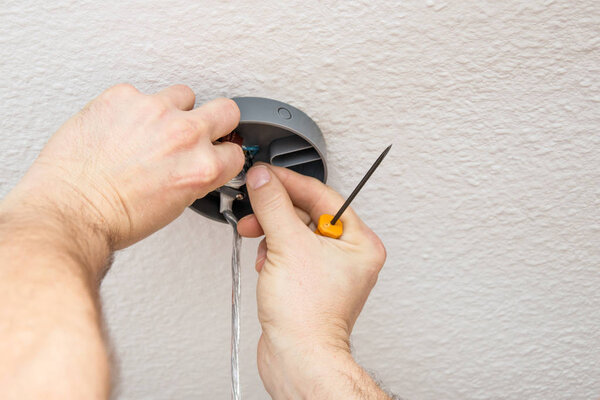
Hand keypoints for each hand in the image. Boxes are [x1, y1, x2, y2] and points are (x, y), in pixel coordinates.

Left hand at [3, 84, 243, 253]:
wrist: (71, 210)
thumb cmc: (116, 218)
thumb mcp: (174, 205)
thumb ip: (194, 177)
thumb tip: (195, 164)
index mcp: (202, 167)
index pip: (234, 151)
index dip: (222, 154)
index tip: (213, 153)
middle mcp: (184, 135)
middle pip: (227, 110)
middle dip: (217, 121)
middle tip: (199, 130)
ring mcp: (154, 111)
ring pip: (183, 94)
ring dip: (173, 109)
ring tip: (151, 128)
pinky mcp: (122, 97)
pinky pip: (138, 94)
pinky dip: (132, 109)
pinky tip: (119, 129)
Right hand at [237, 164, 387, 397]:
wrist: (298, 358)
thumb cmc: (308, 316)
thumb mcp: (287, 246)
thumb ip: (274, 205)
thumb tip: (264, 178)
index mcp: (359, 242)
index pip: (323, 196)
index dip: (290, 182)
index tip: (265, 175)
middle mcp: (348, 255)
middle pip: (307, 214)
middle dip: (277, 213)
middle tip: (255, 207)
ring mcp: (329, 270)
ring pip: (295, 233)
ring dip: (272, 235)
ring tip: (260, 242)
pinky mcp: (309, 282)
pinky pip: (290, 253)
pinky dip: (274, 253)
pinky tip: (266, 264)